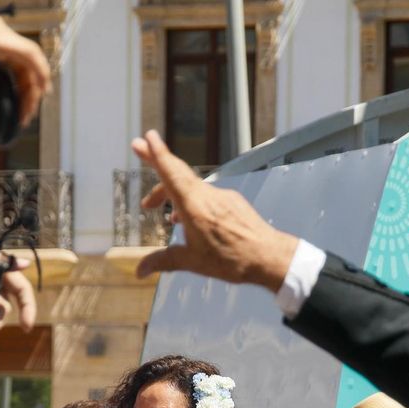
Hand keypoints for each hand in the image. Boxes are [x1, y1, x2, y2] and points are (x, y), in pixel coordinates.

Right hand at [128, 130, 298, 290]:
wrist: (269, 257)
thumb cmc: (233, 260)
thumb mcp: (192, 262)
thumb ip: (163, 261)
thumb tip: (139, 270)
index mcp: (194, 207)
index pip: (171, 173)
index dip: (157, 154)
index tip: (147, 137)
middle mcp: (208, 196)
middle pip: (177, 171)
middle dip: (156, 159)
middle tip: (138, 148)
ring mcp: (222, 196)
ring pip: (190, 185)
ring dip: (171, 191)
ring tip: (158, 208)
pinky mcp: (232, 201)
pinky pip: (205, 194)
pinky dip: (190, 199)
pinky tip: (186, 218)